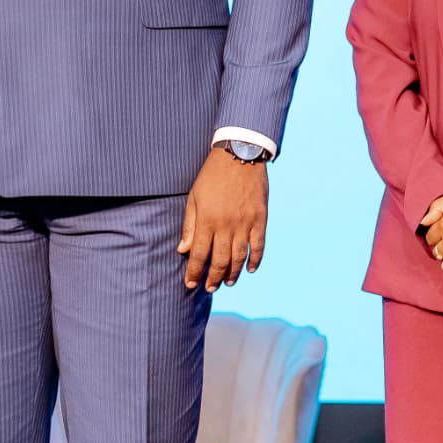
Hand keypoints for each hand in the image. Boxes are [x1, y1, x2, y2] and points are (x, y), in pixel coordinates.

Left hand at [180, 147, 269, 291]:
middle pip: (220, 260)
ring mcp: (245, 223)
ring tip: (228, 282)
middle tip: (210, 288)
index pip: (199, 254)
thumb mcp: (194, 197)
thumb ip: (190, 225)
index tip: (190, 283)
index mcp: (207, 220)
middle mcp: (226, 225)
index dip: (194, 272)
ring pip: (240, 257)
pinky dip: (256, 260)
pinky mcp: (260, 219)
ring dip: (234, 273)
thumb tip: (183, 250)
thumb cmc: (212, 176)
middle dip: (213, 277)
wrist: (239, 155)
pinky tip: (251, 269)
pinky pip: (259, 245)